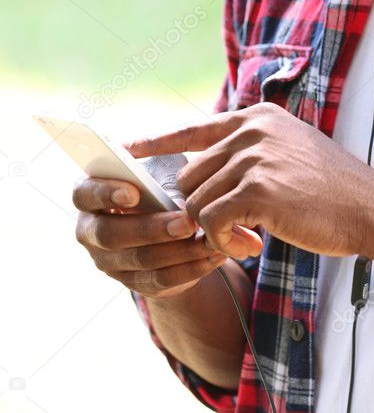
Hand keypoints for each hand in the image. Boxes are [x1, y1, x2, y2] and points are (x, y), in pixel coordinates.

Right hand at [72, 174, 260, 298]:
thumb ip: (150, 166)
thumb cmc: (157, 181)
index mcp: (89, 196)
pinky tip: (213, 256)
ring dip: (179, 251)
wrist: (166, 218)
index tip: (134, 192)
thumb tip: (149, 166)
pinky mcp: (134, 283)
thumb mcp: (154, 167)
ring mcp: (110, 262)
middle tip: (187, 221)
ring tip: (208, 238)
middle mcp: (91, 232)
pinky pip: (161, 281)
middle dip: (151, 229)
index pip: (84, 194)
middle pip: (111, 235)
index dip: (105, 193)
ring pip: (141, 261)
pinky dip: (191, 269)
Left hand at [123, 102, 373, 257]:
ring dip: (214, 230)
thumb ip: (248, 155)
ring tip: (246, 240)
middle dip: (200, 208)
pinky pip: (212, 221)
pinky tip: (251, 246)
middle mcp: (252, 130)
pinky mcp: (257, 189)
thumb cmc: (331, 190)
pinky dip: (223, 241)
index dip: (159, 142)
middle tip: (230, 231)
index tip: (128, 149)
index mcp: (257, 117)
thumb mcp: (289, 152)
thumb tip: (198, 177)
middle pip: (191, 174)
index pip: (195, 128)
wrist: (368, 208)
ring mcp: (254, 157)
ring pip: (197, 201)